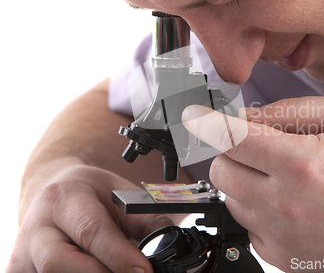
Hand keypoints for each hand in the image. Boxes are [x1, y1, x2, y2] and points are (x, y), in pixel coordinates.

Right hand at [8, 161, 172, 272]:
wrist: (55, 193)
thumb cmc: (90, 195)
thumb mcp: (123, 196)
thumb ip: (148, 221)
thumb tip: (170, 247)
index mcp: (65, 199)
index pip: (91, 230)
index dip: (119, 255)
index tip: (144, 270)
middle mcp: (37, 227)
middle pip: (60, 262)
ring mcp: (23, 255)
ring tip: (121, 272)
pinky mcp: (19, 272)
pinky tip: (100, 272)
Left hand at [182, 97, 323, 269]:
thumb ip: (292, 111)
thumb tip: (250, 116)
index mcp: (301, 163)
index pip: (231, 137)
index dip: (207, 121)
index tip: (193, 115)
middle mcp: (286, 204)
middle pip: (222, 170)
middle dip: (233, 151)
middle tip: (259, 146)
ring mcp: (284, 237)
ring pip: (233, 200)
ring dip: (247, 181)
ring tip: (285, 176)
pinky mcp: (288, 260)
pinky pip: (250, 229)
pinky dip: (259, 211)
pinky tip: (290, 203)